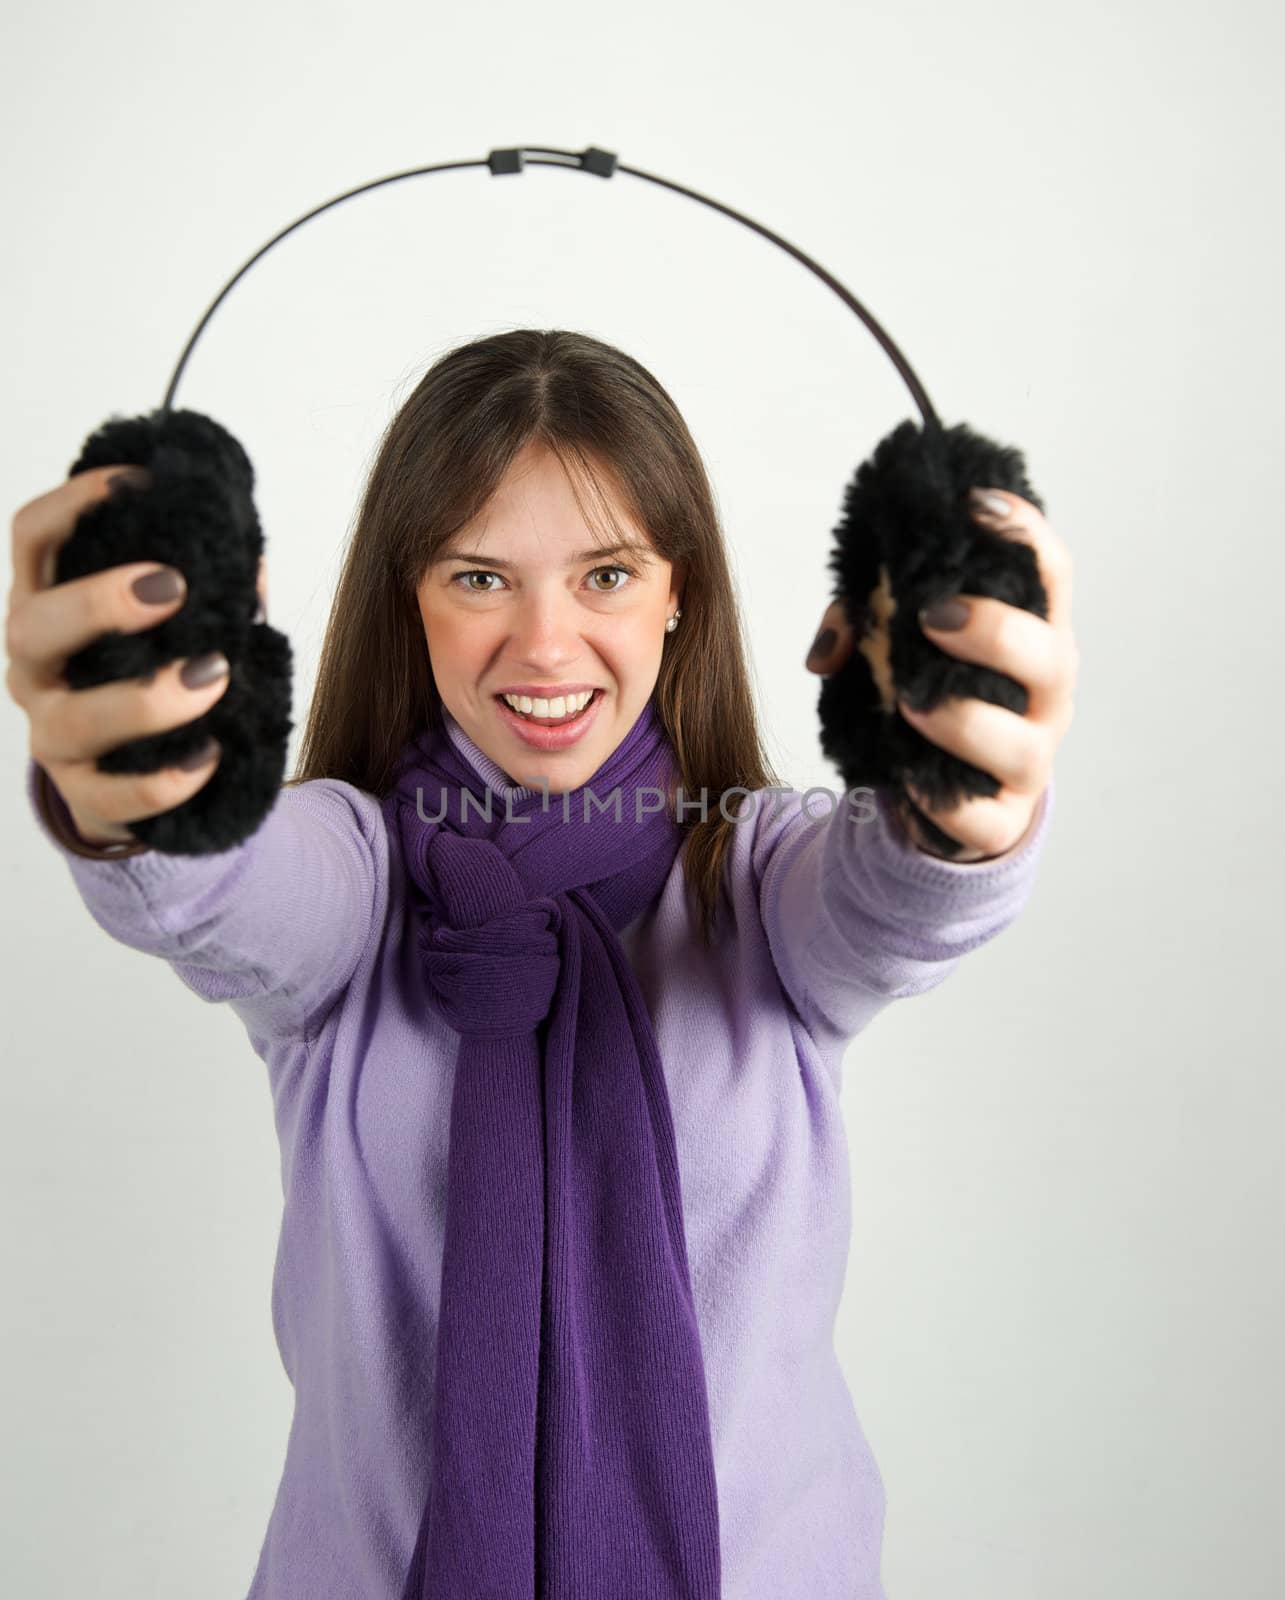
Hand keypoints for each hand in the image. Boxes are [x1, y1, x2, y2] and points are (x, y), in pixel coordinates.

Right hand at [5, 466, 265, 847]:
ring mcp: (52, 733)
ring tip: (212, 676)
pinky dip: (163, 779)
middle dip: (100, 601)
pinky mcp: (84, 793)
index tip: (139, 483)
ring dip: (144, 698)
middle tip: (175, 588)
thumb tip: (253, 565)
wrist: (135, 779)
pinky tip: (209, 756)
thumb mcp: (177, 625)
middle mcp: (37, 666)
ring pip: (73, 718)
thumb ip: (212, 591)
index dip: (74, 503)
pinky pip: (113, 794)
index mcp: (51, 607)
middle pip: (34, 624)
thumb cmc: (155, 676)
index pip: (32, 538)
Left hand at [804, 487, 1077, 860]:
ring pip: (1021, 743)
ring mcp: (1029, 760)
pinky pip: (983, 817)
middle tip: (931, 617)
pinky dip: (943, 800)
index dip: (1024, 533)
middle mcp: (1043, 696)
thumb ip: (858, 629)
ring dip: (964, 718)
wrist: (944, 800)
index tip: (975, 504)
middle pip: (1050, 656)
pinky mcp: (1001, 819)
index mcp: (1029, 637)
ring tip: (909, 702)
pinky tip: (905, 779)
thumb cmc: (928, 700)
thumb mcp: (891, 651)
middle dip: (995, 631)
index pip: (1051, 575)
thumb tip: (827, 647)